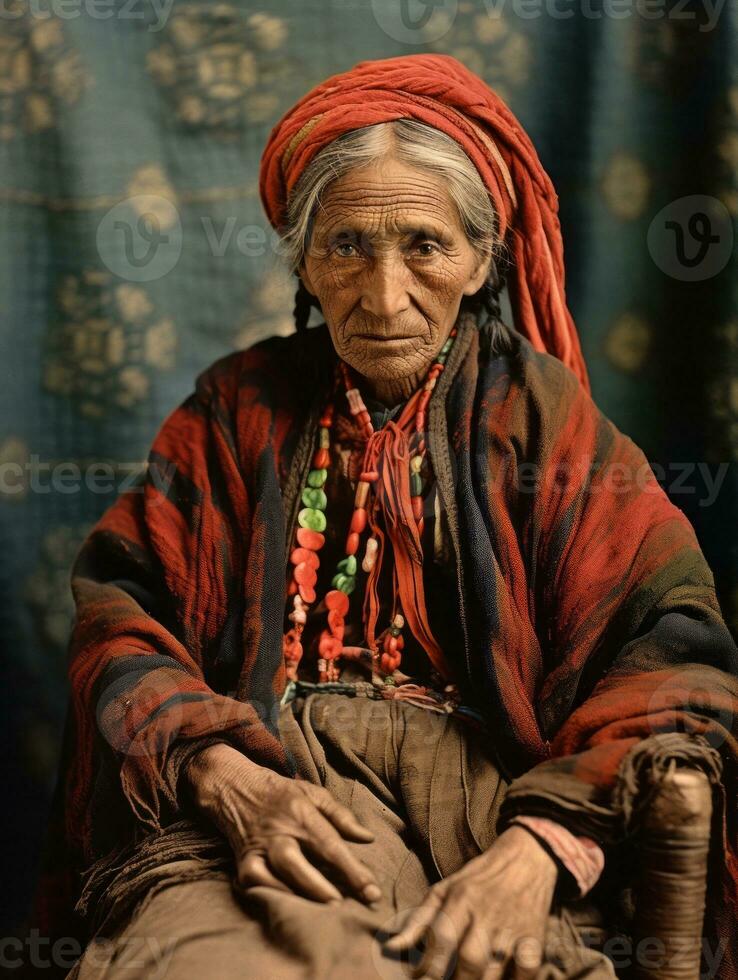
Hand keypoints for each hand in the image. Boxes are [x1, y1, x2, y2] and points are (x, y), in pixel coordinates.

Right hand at [185, 742, 381, 904]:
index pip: (330, 844)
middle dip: (323, 887)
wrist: (235, 787)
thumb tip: (368, 839)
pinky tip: (292, 905)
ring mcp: (259, 846)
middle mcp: (279, 830)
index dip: (352, 870)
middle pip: (299, 861)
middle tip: (347, 906)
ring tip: (325, 909)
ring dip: (301, 891)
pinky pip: (255, 881)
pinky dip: (273, 893)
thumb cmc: (282, 794)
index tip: (372, 891)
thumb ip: (341, 816)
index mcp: (301, 812)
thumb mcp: (314, 794)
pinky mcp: (243, 860)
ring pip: (277, 871)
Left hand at [384, 825, 557, 979]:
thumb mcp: (444, 890)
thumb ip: (417, 920)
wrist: (525, 859)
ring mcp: (513, 928)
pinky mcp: (535, 938)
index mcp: (461, 899)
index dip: (428, 968)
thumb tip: (390, 948)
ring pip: (495, 971)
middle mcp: (487, 913)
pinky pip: (527, 971)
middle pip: (469, 959)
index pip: (441, 938)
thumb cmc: (477, 879)